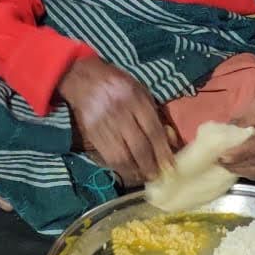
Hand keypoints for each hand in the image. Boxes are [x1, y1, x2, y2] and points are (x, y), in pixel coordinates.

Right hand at [57, 56, 174, 185]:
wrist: (82, 77)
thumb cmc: (117, 83)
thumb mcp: (140, 90)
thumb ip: (154, 113)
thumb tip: (169, 140)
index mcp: (135, 98)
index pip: (153, 130)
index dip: (163, 151)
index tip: (171, 167)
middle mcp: (120, 112)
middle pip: (139, 146)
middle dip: (150, 166)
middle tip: (158, 176)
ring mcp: (104, 124)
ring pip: (122, 155)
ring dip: (135, 170)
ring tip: (144, 177)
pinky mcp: (91, 133)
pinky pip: (107, 156)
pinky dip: (120, 167)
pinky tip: (128, 170)